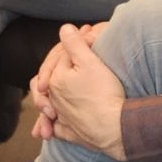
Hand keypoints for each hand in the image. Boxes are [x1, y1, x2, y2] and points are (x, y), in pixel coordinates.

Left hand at [29, 24, 125, 156]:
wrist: (115, 126)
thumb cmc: (104, 93)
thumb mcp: (90, 62)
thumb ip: (75, 43)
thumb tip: (65, 28)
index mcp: (55, 80)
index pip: (59, 59)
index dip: (74, 47)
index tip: (88, 36)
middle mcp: (53, 99)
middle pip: (49, 83)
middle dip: (53, 73)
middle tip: (68, 67)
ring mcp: (60, 118)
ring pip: (48, 107)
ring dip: (46, 104)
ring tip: (50, 105)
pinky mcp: (70, 133)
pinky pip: (57, 129)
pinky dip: (53, 126)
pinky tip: (54, 128)